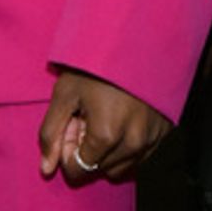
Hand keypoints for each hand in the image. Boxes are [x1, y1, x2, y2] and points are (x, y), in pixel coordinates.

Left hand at [38, 68, 169, 186]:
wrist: (138, 41)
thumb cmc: (95, 65)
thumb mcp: (65, 94)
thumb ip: (51, 134)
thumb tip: (46, 170)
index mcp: (106, 135)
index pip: (78, 170)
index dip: (68, 150)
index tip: (73, 123)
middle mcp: (133, 144)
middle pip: (98, 169)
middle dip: (88, 150)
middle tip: (88, 116)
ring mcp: (152, 140)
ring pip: (121, 167)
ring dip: (108, 152)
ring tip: (106, 117)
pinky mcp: (165, 134)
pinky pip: (140, 157)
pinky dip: (127, 146)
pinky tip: (123, 119)